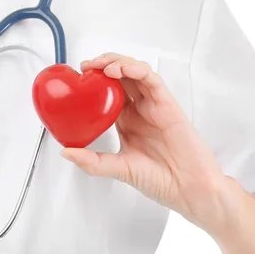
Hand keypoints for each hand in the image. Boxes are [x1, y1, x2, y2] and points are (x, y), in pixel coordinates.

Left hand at [60, 53, 231, 230]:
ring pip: (136, 73)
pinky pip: (153, 81)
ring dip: (119, 63)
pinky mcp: (168, 105)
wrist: (189, 190)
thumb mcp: (117, 168)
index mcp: (125, 121)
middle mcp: (139, 110)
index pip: (107, 92)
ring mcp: (154, 106)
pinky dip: (138, 70)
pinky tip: (123, 70)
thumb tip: (65, 151)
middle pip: (120, 77)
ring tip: (103, 66)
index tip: (77, 77)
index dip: (92, 81)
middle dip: (103, 65)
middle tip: (86, 66)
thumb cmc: (159, 180)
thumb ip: (92, 161)